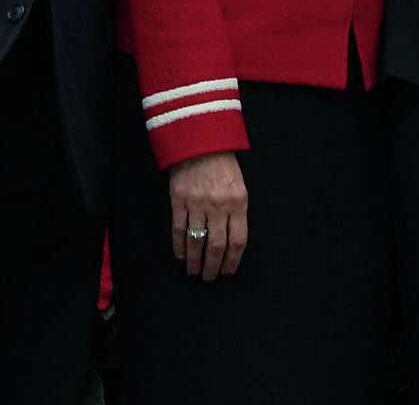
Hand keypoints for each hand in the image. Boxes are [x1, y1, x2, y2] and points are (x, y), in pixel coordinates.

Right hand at [169, 151, 247, 280]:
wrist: (201, 141)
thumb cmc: (223, 165)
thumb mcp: (239, 186)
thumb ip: (236, 211)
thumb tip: (232, 240)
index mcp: (238, 202)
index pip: (238, 240)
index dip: (233, 260)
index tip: (228, 272)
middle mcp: (219, 205)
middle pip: (217, 245)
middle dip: (213, 266)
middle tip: (209, 278)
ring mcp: (197, 203)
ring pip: (196, 241)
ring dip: (195, 261)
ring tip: (194, 272)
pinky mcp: (179, 200)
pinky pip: (178, 229)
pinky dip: (179, 246)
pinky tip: (180, 256)